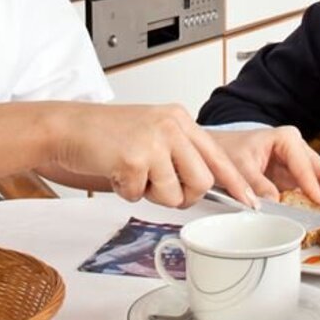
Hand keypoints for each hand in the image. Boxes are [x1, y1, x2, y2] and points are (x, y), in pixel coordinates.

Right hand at [47, 103, 256, 208]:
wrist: (68, 126)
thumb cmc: (107, 134)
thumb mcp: (152, 131)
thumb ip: (179, 151)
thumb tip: (202, 185)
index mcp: (180, 118)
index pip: (218, 155)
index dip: (236, 183)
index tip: (252, 201)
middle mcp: (171, 125)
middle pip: (202, 181)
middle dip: (184, 195)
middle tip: (159, 186)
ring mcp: (153, 140)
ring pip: (174, 194)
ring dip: (152, 194)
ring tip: (133, 173)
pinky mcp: (133, 157)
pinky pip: (141, 196)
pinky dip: (127, 191)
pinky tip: (116, 171)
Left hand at [207, 126, 319, 209]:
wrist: (217, 152)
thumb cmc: (227, 151)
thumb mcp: (238, 166)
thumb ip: (255, 183)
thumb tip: (272, 200)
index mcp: (286, 139)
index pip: (304, 167)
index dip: (314, 188)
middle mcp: (296, 149)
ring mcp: (297, 164)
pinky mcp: (294, 178)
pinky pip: (313, 190)